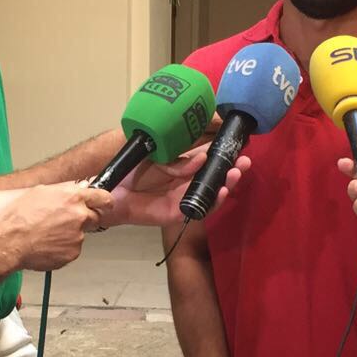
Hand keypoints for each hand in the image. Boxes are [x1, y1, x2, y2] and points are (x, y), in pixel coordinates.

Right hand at [0, 182, 109, 270]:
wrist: (9, 241)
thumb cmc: (19, 217)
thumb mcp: (40, 192)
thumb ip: (65, 190)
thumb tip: (79, 188)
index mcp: (73, 198)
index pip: (104, 198)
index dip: (105, 201)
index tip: (105, 204)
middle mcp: (79, 217)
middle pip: (94, 217)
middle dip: (84, 219)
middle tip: (64, 222)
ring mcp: (77, 237)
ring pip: (80, 235)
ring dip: (69, 234)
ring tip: (47, 234)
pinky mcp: (72, 253)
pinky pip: (72, 249)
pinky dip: (63, 248)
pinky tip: (47, 244)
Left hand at [108, 146, 249, 226]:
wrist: (111, 192)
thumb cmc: (130, 172)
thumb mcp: (156, 158)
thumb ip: (178, 161)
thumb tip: (201, 157)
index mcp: (182, 167)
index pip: (208, 159)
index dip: (222, 153)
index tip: (237, 144)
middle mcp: (187, 183)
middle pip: (215, 176)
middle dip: (232, 168)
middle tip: (245, 160)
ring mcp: (184, 198)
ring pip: (212, 192)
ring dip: (227, 183)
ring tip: (237, 172)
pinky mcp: (179, 213)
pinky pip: (200, 209)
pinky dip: (213, 201)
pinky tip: (222, 190)